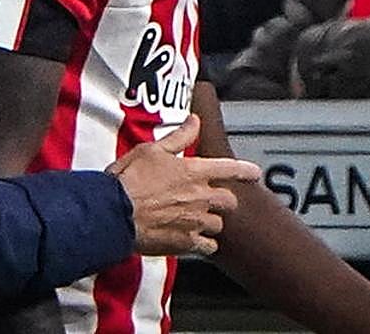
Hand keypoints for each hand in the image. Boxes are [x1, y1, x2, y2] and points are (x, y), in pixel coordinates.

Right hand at [106, 114, 259, 256]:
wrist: (115, 213)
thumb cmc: (130, 180)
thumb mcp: (151, 150)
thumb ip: (178, 137)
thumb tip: (194, 121)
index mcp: (194, 172)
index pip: (230, 169)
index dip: (245, 170)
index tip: (254, 172)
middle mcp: (200, 197)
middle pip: (229, 200)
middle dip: (224, 199)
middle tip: (213, 198)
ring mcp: (195, 222)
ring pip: (219, 224)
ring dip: (212, 221)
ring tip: (199, 219)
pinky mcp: (186, 243)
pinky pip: (208, 246)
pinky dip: (204, 243)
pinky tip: (194, 239)